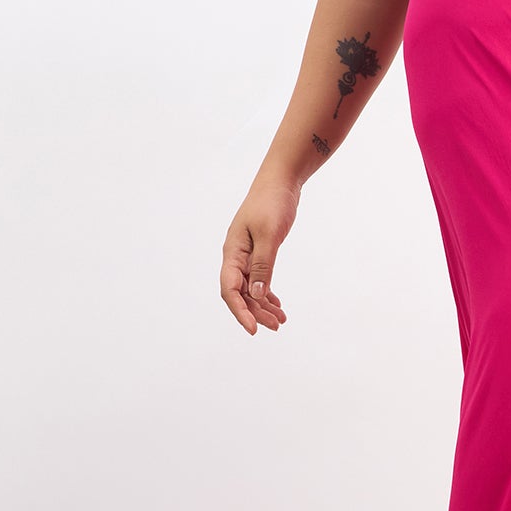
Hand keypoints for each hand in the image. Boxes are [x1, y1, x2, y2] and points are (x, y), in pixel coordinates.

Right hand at [220, 175, 299, 334]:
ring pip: (251, 288)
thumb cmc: (272, 203)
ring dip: (263, 305)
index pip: (230, 289)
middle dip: (256, 312)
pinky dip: (267, 292)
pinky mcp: (258, 251)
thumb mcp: (269, 235)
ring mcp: (246, 254)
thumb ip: (262, 265)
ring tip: (281, 320)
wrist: (280, 181)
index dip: (240, 311)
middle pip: (241, 293)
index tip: (253, 330)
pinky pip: (259, 279)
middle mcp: (236, 256)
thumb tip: (257, 295)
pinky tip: (277, 304)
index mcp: (232, 252)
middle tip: (276, 326)